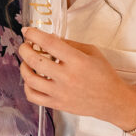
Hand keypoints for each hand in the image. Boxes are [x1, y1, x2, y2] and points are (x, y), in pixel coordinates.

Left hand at [18, 27, 135, 126]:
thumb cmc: (104, 74)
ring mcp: (60, 93)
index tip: (27, 30)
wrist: (112, 100)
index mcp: (77, 60)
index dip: (34, 34)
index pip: (49, 43)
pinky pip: (33, 96)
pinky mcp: (57, 104)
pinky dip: (27, 86)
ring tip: (26, 61)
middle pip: (34, 60)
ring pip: (30, 79)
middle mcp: (66, 77)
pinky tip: (31, 79)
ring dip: (23, 66)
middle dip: (24, 49)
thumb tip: (50, 38)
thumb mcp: (92, 52)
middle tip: (25, 45)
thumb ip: (70, 44)